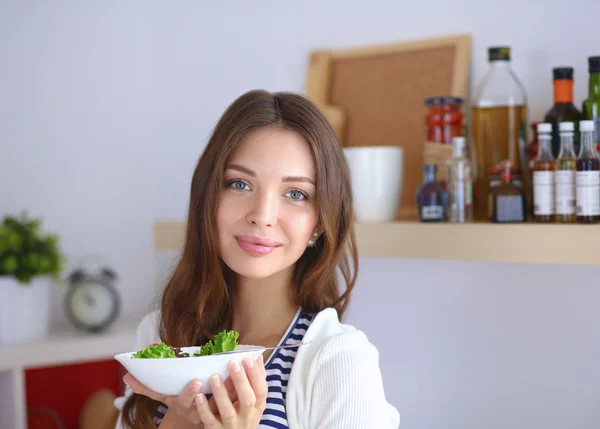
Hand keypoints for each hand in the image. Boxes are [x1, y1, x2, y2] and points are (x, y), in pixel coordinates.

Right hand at [123, 367, 238, 425]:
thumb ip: (147, 388)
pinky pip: (241, 395)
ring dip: (236, 383)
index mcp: (186, 405)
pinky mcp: (232, 405)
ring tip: (240, 368)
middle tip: (222, 373)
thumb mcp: (164, 397)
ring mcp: (218, 410)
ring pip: (230, 398)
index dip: (191, 392)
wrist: (193, 422)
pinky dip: (247, 382)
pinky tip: (253, 368)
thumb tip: (127, 378)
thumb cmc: (180, 403)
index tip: (196, 381)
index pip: (187, 400)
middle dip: (217, 388)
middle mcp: (204, 410)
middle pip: (212, 401)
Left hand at [195, 354, 267, 427]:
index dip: (255, 375)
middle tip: (232, 363)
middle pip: (247, 400)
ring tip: (214, 377)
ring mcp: (231, 425)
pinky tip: (199, 396)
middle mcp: (247, 417)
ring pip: (228, 411)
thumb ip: (254, 380)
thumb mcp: (253, 400)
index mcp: (257, 407)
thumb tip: (257, 357)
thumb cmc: (243, 415)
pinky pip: (210, 421)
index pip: (261, 390)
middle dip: (241, 381)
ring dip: (221, 393)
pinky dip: (204, 409)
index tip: (247, 358)